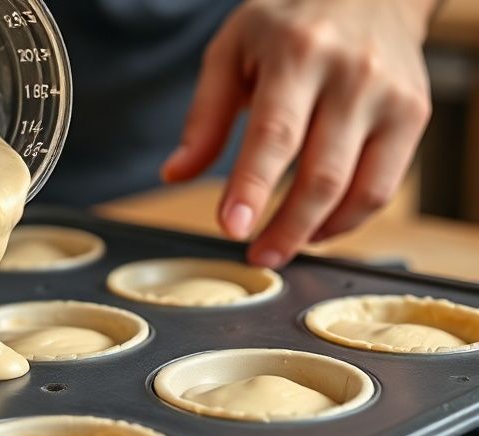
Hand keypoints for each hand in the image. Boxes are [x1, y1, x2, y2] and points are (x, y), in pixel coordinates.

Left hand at [161, 0, 436, 267]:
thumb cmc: (288, 24)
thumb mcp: (232, 51)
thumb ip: (204, 115)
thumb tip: (176, 173)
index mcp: (297, 54)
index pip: (275, 134)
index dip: (252, 188)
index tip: (233, 229)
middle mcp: (352, 75)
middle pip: (321, 175)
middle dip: (285, 228)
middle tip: (256, 255)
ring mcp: (391, 98)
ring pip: (358, 190)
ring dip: (315, 233)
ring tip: (281, 247)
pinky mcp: (414, 116)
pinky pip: (382, 188)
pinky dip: (347, 220)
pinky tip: (316, 227)